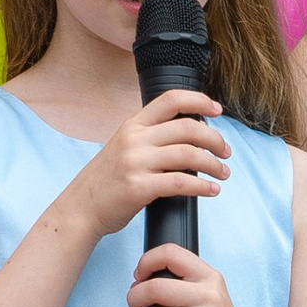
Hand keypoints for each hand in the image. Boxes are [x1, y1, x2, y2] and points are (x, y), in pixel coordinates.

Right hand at [69, 89, 229, 241]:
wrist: (81, 208)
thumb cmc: (107, 180)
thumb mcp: (124, 147)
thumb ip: (150, 137)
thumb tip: (190, 134)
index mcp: (133, 125)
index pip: (171, 99)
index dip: (199, 100)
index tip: (218, 110)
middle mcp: (134, 139)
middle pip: (188, 127)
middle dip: (215, 139)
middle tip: (225, 152)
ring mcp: (136, 163)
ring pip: (189, 154)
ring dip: (213, 164)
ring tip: (223, 173)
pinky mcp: (139, 188)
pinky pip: (181, 183)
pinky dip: (202, 186)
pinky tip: (211, 190)